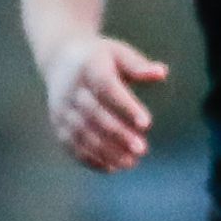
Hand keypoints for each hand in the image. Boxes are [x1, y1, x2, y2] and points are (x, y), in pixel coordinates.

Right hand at [43, 32, 165, 172]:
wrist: (60, 60)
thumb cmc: (99, 57)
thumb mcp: (118, 54)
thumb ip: (138, 66)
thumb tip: (162, 73)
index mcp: (88, 67)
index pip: (107, 88)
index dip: (126, 107)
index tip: (147, 124)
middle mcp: (71, 89)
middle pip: (95, 114)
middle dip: (118, 134)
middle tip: (142, 149)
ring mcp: (62, 109)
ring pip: (83, 134)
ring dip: (106, 151)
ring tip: (131, 162)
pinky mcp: (58, 125)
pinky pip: (73, 145)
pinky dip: (91, 159)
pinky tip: (112, 167)